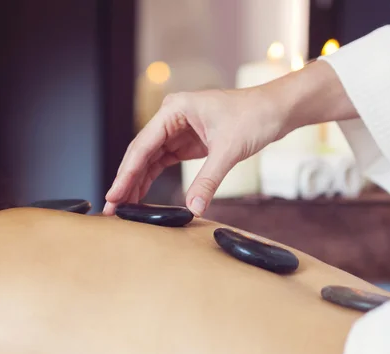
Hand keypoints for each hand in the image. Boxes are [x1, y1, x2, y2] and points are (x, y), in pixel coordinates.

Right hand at [103, 86, 288, 215]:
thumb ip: (209, 179)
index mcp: (174, 109)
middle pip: (140, 154)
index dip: (126, 173)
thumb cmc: (254, 116)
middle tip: (113, 208)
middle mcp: (170, 118)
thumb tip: (194, 207)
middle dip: (126, 181)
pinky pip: (162, 163)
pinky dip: (151, 180)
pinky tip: (141, 196)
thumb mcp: (229, 149)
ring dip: (136, 183)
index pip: (142, 145)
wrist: (276, 110)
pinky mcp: (186, 143)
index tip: (113, 195)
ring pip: (148, 160)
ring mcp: (176, 131)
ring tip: (124, 208)